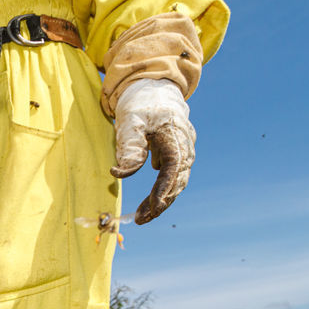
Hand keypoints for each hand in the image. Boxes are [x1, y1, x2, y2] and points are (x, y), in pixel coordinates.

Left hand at [109, 79, 195, 223]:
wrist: (154, 89)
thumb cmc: (140, 103)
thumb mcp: (129, 121)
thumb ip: (129, 146)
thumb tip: (122, 173)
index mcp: (175, 135)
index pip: (173, 166)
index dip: (164, 188)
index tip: (153, 206)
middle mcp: (186, 145)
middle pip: (178, 180)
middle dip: (161, 202)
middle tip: (140, 220)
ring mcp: (185, 150)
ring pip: (178, 182)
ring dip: (162, 201)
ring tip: (141, 217)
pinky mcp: (179, 155)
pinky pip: (174, 178)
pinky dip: (163, 192)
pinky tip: (149, 205)